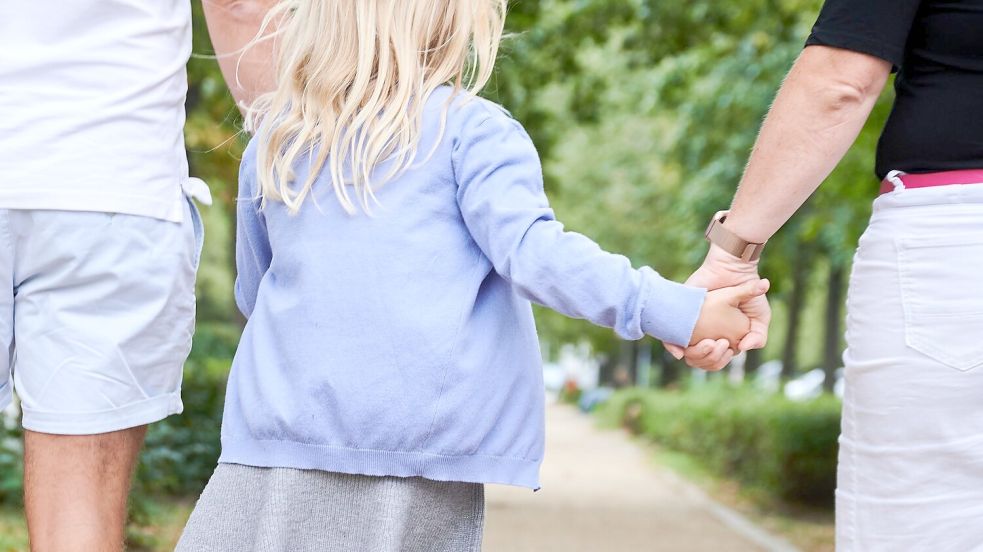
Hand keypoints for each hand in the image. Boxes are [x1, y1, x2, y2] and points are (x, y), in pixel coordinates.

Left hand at [665, 244, 771, 369]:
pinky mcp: (679, 317)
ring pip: (687, 354)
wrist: (733, 270)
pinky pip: (670, 339)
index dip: (719, 360)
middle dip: (709, 358)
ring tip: (709, 342)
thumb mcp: (760, 316)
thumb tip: (744, 348)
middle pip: (701, 361)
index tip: (727, 348)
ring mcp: (692, 328)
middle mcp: (706, 336)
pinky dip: (673, 348)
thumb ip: (758, 335)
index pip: (715, 361)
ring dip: (696, 355)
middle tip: (717, 343)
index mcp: (723, 339)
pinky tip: (680, 350)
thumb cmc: (748, 293)